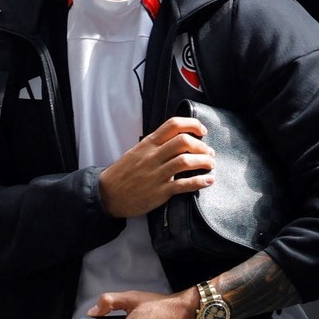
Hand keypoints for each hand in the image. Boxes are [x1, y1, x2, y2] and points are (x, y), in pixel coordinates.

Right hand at [99, 117, 215, 218]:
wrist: (108, 194)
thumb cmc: (123, 173)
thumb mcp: (136, 152)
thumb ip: (155, 145)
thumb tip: (177, 140)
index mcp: (148, 144)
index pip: (173, 125)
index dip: (192, 124)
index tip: (202, 130)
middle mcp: (153, 156)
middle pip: (183, 142)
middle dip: (201, 146)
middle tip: (209, 152)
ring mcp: (156, 174)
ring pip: (186, 162)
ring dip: (204, 162)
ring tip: (210, 165)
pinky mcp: (160, 191)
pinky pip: (184, 184)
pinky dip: (200, 181)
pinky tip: (208, 181)